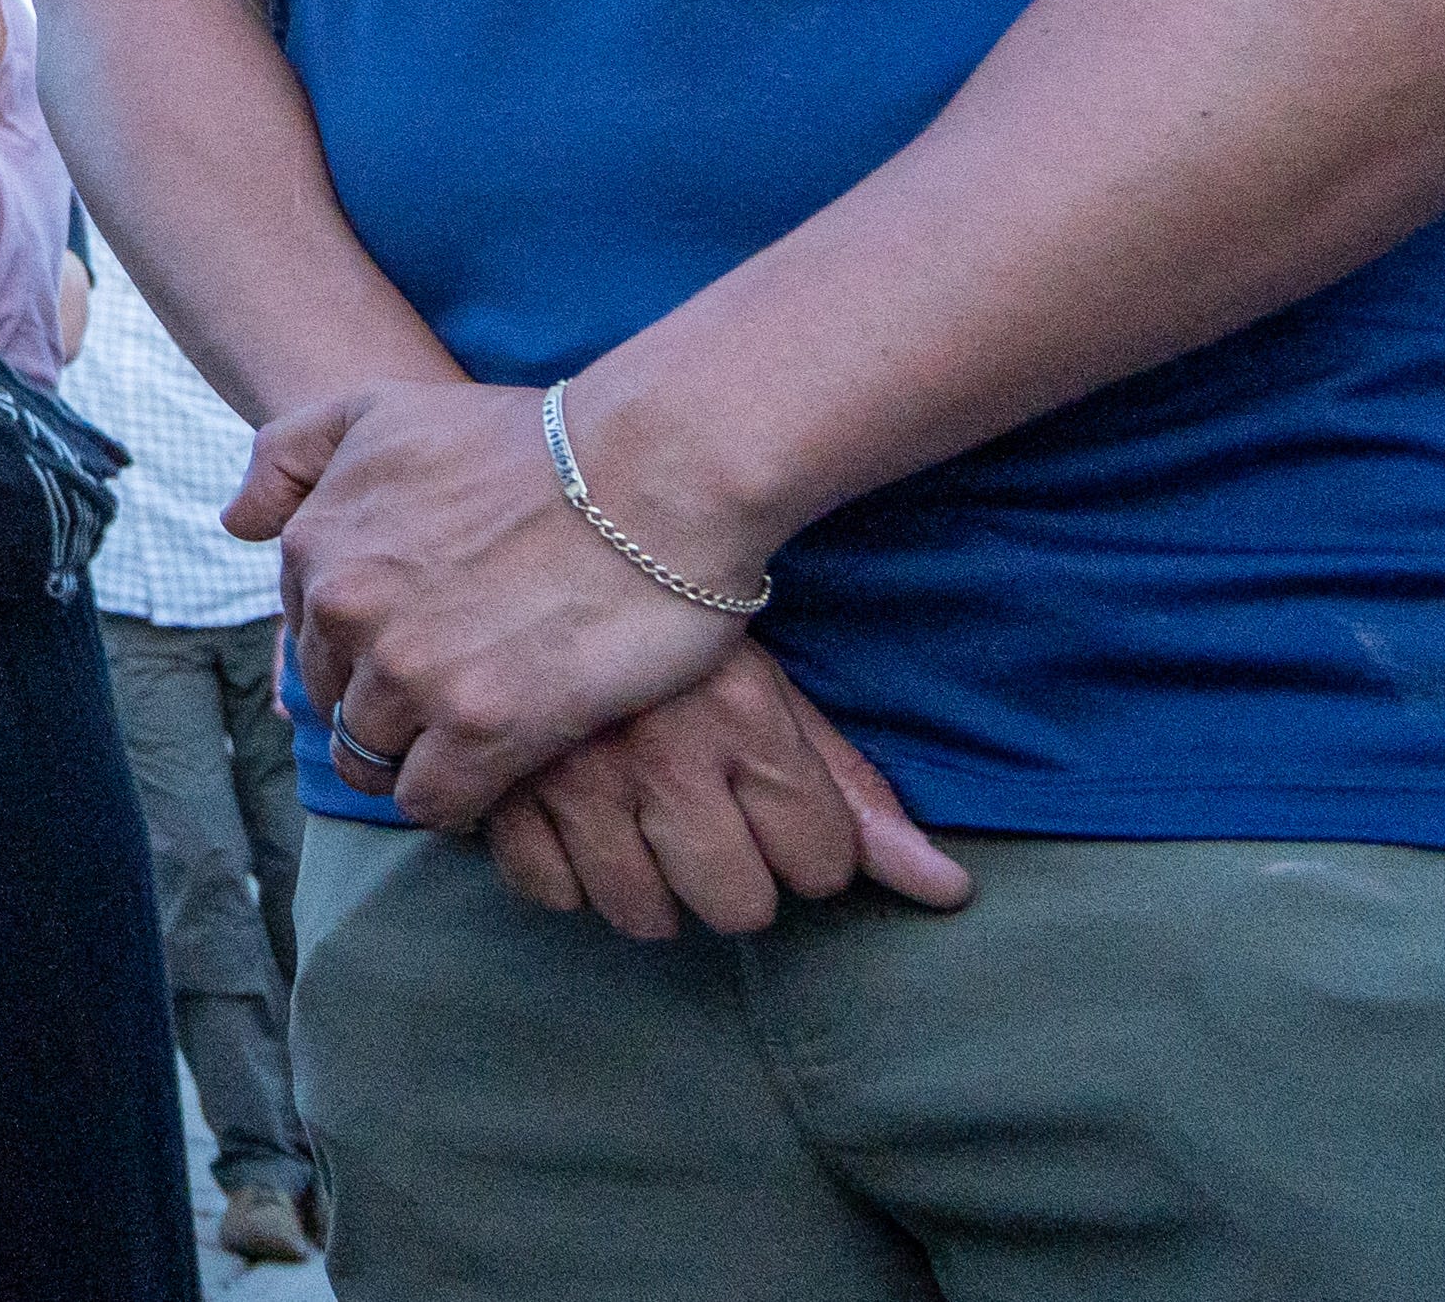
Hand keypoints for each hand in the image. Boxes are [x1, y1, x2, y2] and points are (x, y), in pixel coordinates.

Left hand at [232, 373, 764, 830]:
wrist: (653, 470)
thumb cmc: (532, 441)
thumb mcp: (386, 409)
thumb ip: (293, 455)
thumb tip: (235, 523)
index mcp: (316, 540)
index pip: (304, 631)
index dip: (363, 642)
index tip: (425, 634)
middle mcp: (345, 607)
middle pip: (332, 699)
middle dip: (384, 699)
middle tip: (461, 682)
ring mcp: (407, 671)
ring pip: (371, 758)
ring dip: (418, 753)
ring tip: (482, 728)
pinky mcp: (478, 729)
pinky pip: (429, 802)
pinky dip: (458, 797)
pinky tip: (502, 764)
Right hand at [472, 648, 971, 938]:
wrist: (543, 531)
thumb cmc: (670, 612)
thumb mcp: (769, 686)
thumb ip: (850, 793)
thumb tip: (948, 894)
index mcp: (742, 717)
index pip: (822, 864)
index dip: (807, 841)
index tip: (775, 800)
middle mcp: (662, 754)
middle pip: (739, 906)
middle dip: (735, 874)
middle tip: (706, 816)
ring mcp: (572, 774)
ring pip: (644, 914)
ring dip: (649, 882)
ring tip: (640, 817)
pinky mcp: (496, 783)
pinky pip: (549, 891)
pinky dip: (561, 870)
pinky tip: (573, 818)